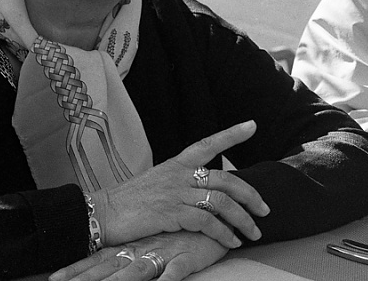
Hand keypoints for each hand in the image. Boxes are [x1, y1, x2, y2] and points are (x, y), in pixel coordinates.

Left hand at [49, 231, 225, 280]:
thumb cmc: (189, 229)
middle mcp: (145, 247)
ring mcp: (165, 250)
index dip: (77, 269)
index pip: (100, 258)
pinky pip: (173, 272)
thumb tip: (120, 256)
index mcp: (136, 242)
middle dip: (85, 280)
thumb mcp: (160, 234)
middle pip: (109, 267)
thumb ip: (141, 244)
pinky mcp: (187, 257)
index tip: (54, 280)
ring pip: (137, 270)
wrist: (221, 213)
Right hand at [95, 121, 269, 248]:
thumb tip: (204, 186)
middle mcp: (180, 174)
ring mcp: (176, 193)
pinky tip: (231, 242)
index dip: (232, 134)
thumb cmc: (129, 201)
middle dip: (250, 195)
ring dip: (243, 220)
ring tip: (254, 233)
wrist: (101, 214)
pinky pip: (207, 222)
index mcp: (177, 163)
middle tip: (265, 210)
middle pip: (226, 179)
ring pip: (221, 202)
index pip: (208, 143)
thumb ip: (182, 181)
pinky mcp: (172, 213)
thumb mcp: (158, 181)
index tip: (252, 125)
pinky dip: (223, 233)